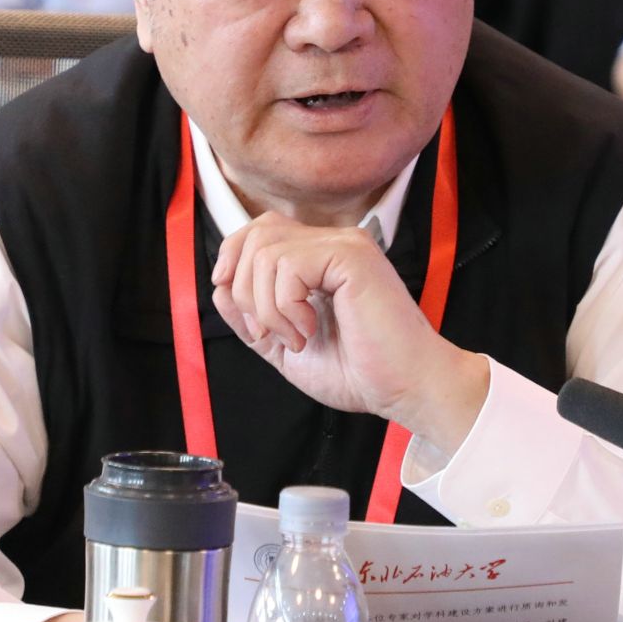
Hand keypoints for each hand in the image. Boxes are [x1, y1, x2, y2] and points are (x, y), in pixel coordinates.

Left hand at [210, 213, 488, 452]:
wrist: (403, 389)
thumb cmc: (360, 371)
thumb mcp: (284, 343)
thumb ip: (251, 315)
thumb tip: (219, 286)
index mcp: (319, 258)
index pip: (257, 231)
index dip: (232, 261)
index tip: (240, 308)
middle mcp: (332, 241)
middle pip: (254, 235)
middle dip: (244, 290)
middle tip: (270, 333)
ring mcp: (344, 244)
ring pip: (265, 252)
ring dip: (267, 307)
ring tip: (297, 337)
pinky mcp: (351, 256)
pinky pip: (289, 264)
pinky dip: (285, 306)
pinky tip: (309, 330)